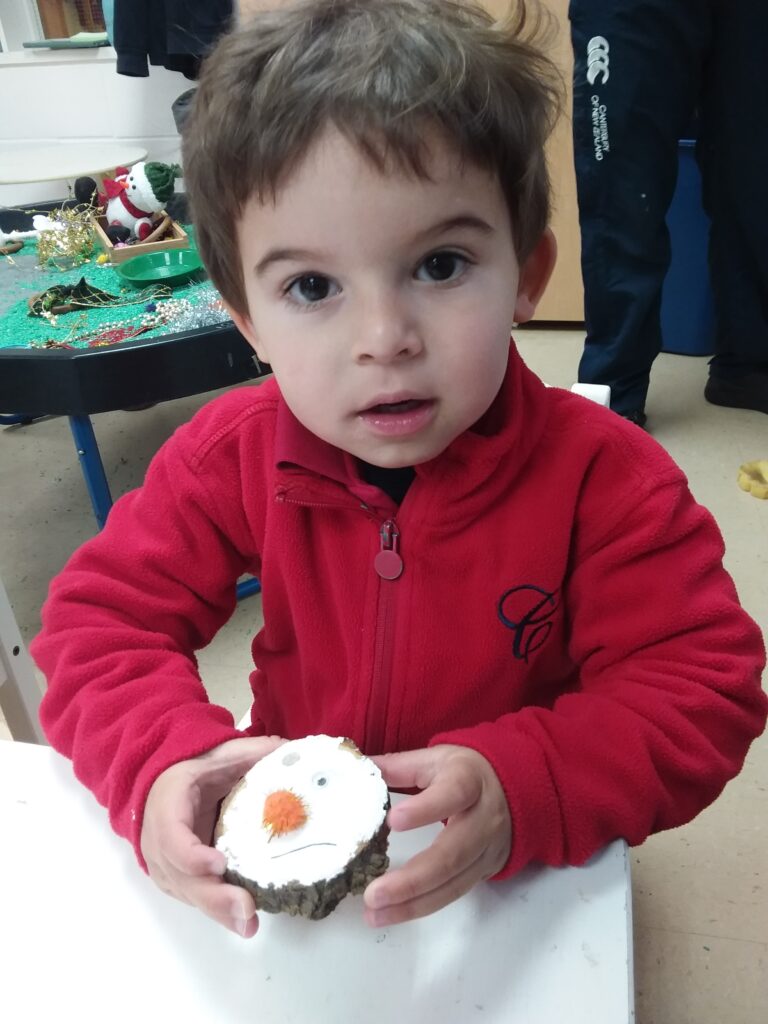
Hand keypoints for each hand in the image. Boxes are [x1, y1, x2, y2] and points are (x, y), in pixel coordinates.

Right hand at [141, 735, 283, 937]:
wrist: (168, 779)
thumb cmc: (200, 765)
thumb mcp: (224, 754)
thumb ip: (257, 753)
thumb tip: (297, 752)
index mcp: (167, 803)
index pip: (172, 837)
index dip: (192, 856)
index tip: (221, 864)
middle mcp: (158, 840)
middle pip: (181, 876)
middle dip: (214, 896)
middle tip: (246, 909)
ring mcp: (164, 863)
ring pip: (188, 893)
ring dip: (217, 911)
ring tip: (248, 924)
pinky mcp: (176, 878)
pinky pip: (194, 897)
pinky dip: (216, 910)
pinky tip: (241, 921)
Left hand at [363, 745, 511, 926]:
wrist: (514, 790)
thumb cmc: (466, 772)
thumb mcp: (435, 759)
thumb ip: (397, 767)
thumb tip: (356, 768)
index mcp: (469, 780)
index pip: (453, 793)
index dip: (426, 809)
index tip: (393, 820)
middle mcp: (483, 819)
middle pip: (452, 853)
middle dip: (412, 878)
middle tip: (373, 893)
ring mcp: (486, 850)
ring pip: (453, 882)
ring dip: (412, 903)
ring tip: (375, 913)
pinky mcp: (484, 872)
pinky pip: (453, 893)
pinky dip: (422, 907)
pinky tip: (392, 913)